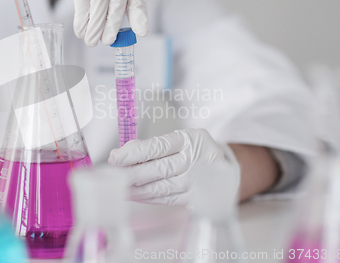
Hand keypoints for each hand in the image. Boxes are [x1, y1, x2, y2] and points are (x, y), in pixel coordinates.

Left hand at [108, 128, 239, 205]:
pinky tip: (133, 194)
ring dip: (135, 189)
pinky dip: (146, 198)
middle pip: (157, 169)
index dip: (134, 153)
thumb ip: (153, 145)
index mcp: (188, 140)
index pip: (157, 146)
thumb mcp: (180, 139)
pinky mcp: (194, 199)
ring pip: (159, 187)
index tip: (115, 157)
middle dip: (131, 173)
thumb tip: (123, 153)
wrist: (225, 170)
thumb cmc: (195, 151)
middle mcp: (193, 161)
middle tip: (113, 175)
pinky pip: (165, 200)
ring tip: (119, 187)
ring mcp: (195, 183)